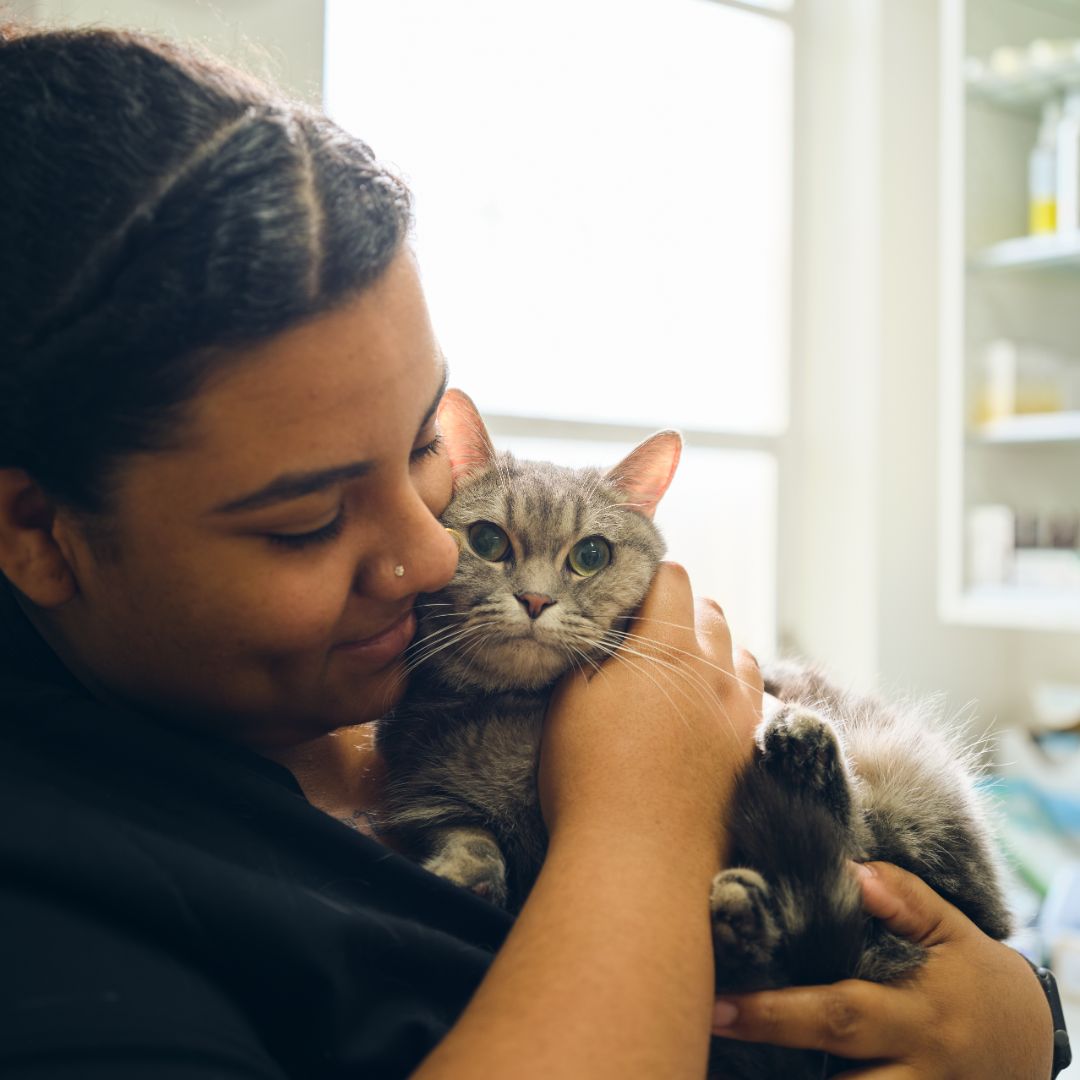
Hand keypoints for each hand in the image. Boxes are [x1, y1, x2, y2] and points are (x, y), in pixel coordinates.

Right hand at [539, 562, 761, 868]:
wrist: (638, 861)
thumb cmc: (590, 776)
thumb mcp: (569, 701)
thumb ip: (592, 653)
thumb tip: (603, 631)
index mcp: (669, 648)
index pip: (672, 580)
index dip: (647, 576)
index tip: (627, 591)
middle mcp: (715, 673)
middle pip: (710, 613)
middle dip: (681, 610)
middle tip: (646, 632)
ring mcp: (740, 714)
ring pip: (739, 654)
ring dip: (714, 649)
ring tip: (681, 669)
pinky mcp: (749, 753)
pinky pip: (756, 701)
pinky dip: (735, 691)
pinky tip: (711, 709)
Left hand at [711, 860, 1053, 1078]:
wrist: (1027, 1044)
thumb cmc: (974, 978)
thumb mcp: (952, 931)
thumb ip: (905, 898)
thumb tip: (851, 870)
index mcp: (917, 1014)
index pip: (840, 1014)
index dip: (777, 1014)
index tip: (720, 1006)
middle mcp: (913, 1069)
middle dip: (772, 1057)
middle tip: (710, 1032)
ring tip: (721, 1065)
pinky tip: (765, 1072)